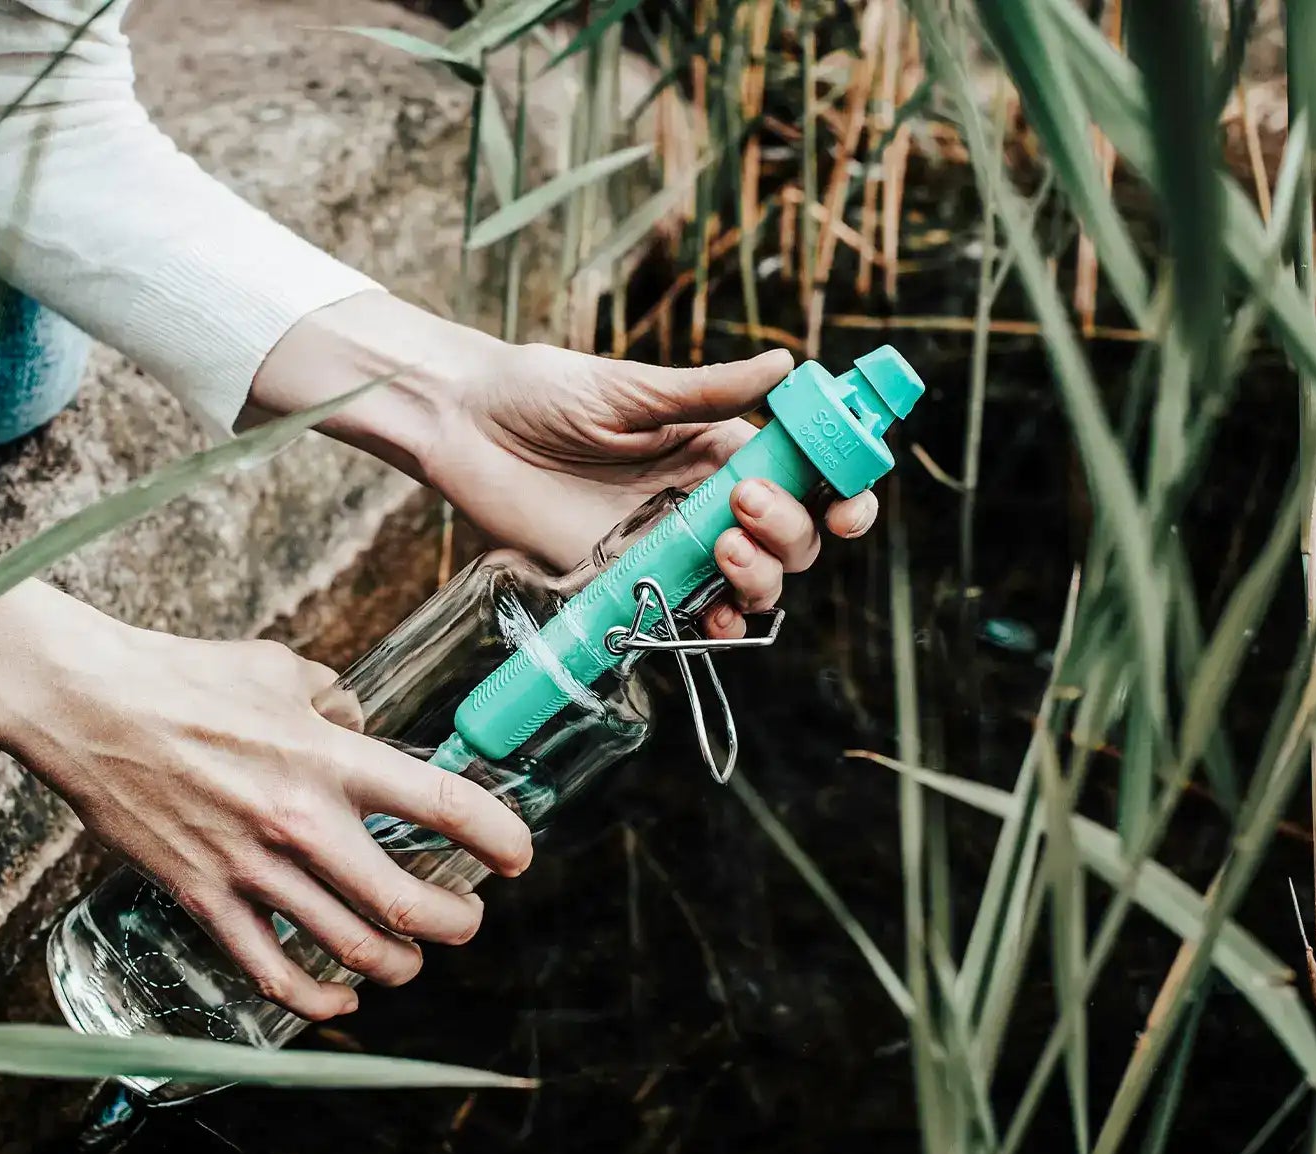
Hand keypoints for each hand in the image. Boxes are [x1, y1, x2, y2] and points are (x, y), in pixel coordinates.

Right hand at [0, 546, 533, 1018]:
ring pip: (353, 950)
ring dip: (399, 965)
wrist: (88, 707)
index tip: (516, 856)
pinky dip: (319, 999)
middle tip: (466, 918)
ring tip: (411, 958)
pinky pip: (273, 973)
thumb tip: (361, 726)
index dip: (498, 838)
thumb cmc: (184, 678)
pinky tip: (341, 998)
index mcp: (330, 758)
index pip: (443, 806)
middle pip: (409, 903)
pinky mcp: (206, 899)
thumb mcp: (280, 669)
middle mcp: (301, 821)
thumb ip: (335, 701)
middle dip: (457, 923)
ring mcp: (252, 868)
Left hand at [251, 294, 878, 637]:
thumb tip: (789, 366)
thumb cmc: (542, 391)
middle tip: (745, 503)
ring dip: (763, 577)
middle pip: (793, 536)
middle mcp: (706, 500)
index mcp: (719, 446)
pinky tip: (713, 617)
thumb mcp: (629, 387)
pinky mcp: (629, 583)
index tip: (852, 496)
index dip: (843, 490)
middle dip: (795, 530)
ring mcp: (671, 546)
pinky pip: (689, 616)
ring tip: (724, 548)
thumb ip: (707, 392)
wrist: (463, 426)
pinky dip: (716, 625)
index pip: (806, 475)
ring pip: (754, 583)